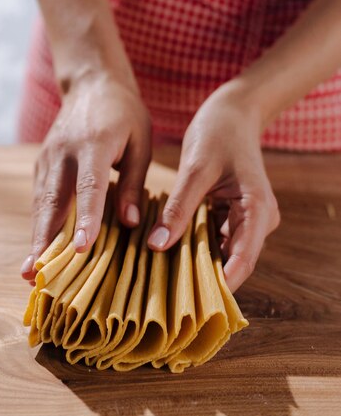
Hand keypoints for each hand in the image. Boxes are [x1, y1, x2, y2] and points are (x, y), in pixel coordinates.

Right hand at [21, 70, 151, 282]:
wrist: (92, 83)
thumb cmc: (124, 114)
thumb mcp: (140, 142)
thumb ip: (133, 182)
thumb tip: (130, 222)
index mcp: (93, 144)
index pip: (88, 187)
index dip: (86, 219)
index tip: (80, 249)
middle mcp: (64, 152)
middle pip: (52, 201)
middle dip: (43, 239)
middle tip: (34, 273)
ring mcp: (48, 157)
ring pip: (41, 203)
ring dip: (35, 237)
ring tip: (29, 272)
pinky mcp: (42, 162)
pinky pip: (40, 197)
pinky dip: (38, 223)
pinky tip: (39, 247)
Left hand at [147, 83, 279, 291]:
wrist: (232, 112)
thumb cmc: (218, 133)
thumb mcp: (195, 169)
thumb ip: (178, 208)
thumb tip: (157, 246)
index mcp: (256, 209)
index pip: (243, 260)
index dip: (220, 284)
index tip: (192, 303)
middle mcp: (257, 220)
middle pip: (231, 260)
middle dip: (202, 276)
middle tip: (166, 292)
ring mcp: (245, 218)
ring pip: (220, 251)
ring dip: (194, 261)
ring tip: (161, 275)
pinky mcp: (231, 214)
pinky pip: (213, 238)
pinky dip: (193, 244)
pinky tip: (167, 250)